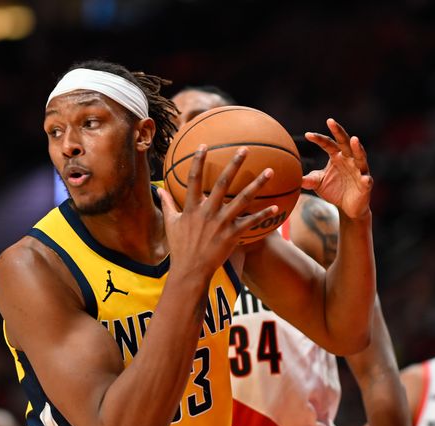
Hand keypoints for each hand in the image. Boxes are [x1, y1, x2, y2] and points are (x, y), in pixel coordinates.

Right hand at [157, 145, 275, 275]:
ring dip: (257, 184)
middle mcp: (208, 212)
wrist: (190, 270)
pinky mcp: (232, 235)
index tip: (204, 146)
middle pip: (223, 183)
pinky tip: (275, 207)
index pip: (194, 179)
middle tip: (245, 149)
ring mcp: (221, 223)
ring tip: (270, 171)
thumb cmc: (179, 247)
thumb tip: (158, 190)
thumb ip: (166, 204)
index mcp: (192, 208)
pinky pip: (251, 223)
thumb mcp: (170, 224)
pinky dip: (263, 215)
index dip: (198, 161)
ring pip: (243, 199)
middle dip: (234, 164)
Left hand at [302, 118, 372, 219]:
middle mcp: (349, 159)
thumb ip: (308, 179)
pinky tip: (364, 178)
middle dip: (339, 132)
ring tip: (354, 139)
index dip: (318, 139)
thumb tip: (294, 178)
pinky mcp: (365, 184)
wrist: (347, 206)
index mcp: (337, 156)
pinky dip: (365, 179)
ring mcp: (359, 170)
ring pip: (360, 156)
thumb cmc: (333, 190)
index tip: (307, 135)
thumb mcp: (318, 183)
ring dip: (357, 148)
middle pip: (345, 143)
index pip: (328, 144)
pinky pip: (366, 180)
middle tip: (331, 121)